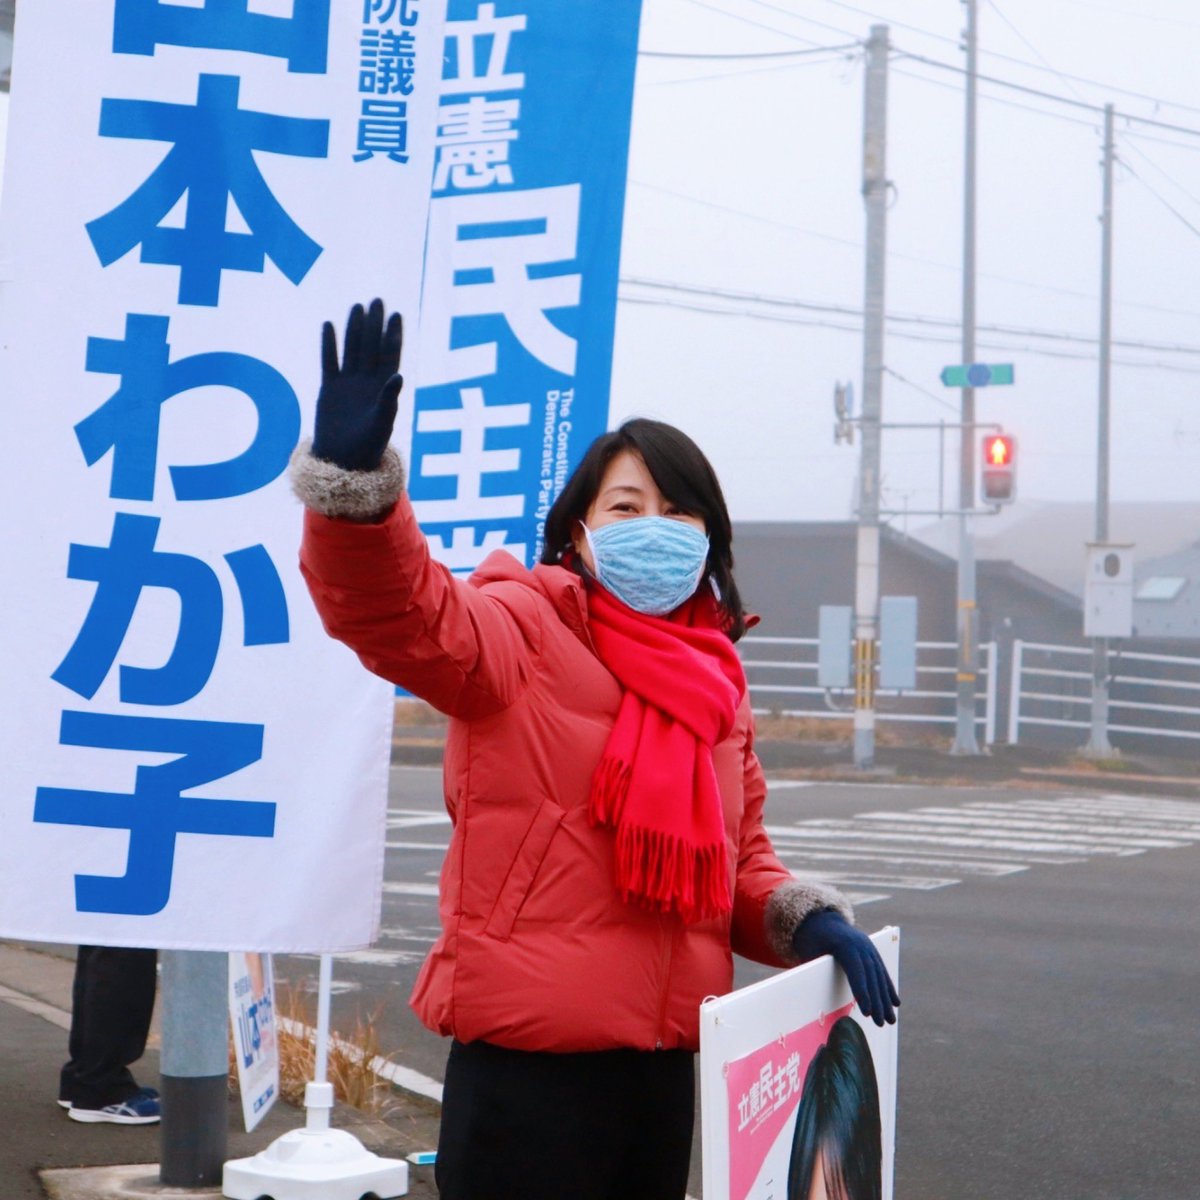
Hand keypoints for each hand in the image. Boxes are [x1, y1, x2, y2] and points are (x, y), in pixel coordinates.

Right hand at [311, 298, 403, 470]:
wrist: (343, 460)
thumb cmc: (368, 446)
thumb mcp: (382, 423)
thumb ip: (389, 399)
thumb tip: (398, 375)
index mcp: (384, 388)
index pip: (390, 355)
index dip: (393, 335)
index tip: (396, 315)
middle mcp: (367, 381)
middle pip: (371, 346)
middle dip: (374, 324)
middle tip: (377, 301)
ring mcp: (348, 383)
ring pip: (351, 349)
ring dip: (354, 329)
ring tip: (357, 307)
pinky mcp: (330, 388)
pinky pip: (329, 361)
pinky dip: (329, 344)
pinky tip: (329, 325)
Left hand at [791, 908, 899, 1026]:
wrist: (823, 919)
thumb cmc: (812, 939)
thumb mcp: (808, 950)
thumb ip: (813, 970)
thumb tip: (811, 997)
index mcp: (844, 943)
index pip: (856, 970)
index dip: (862, 991)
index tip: (867, 1012)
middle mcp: (861, 945)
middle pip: (871, 976)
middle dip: (877, 1001)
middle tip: (881, 1023)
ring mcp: (869, 948)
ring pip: (879, 975)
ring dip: (886, 999)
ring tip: (891, 1020)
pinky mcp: (872, 952)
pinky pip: (882, 971)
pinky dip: (888, 987)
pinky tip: (896, 1003)